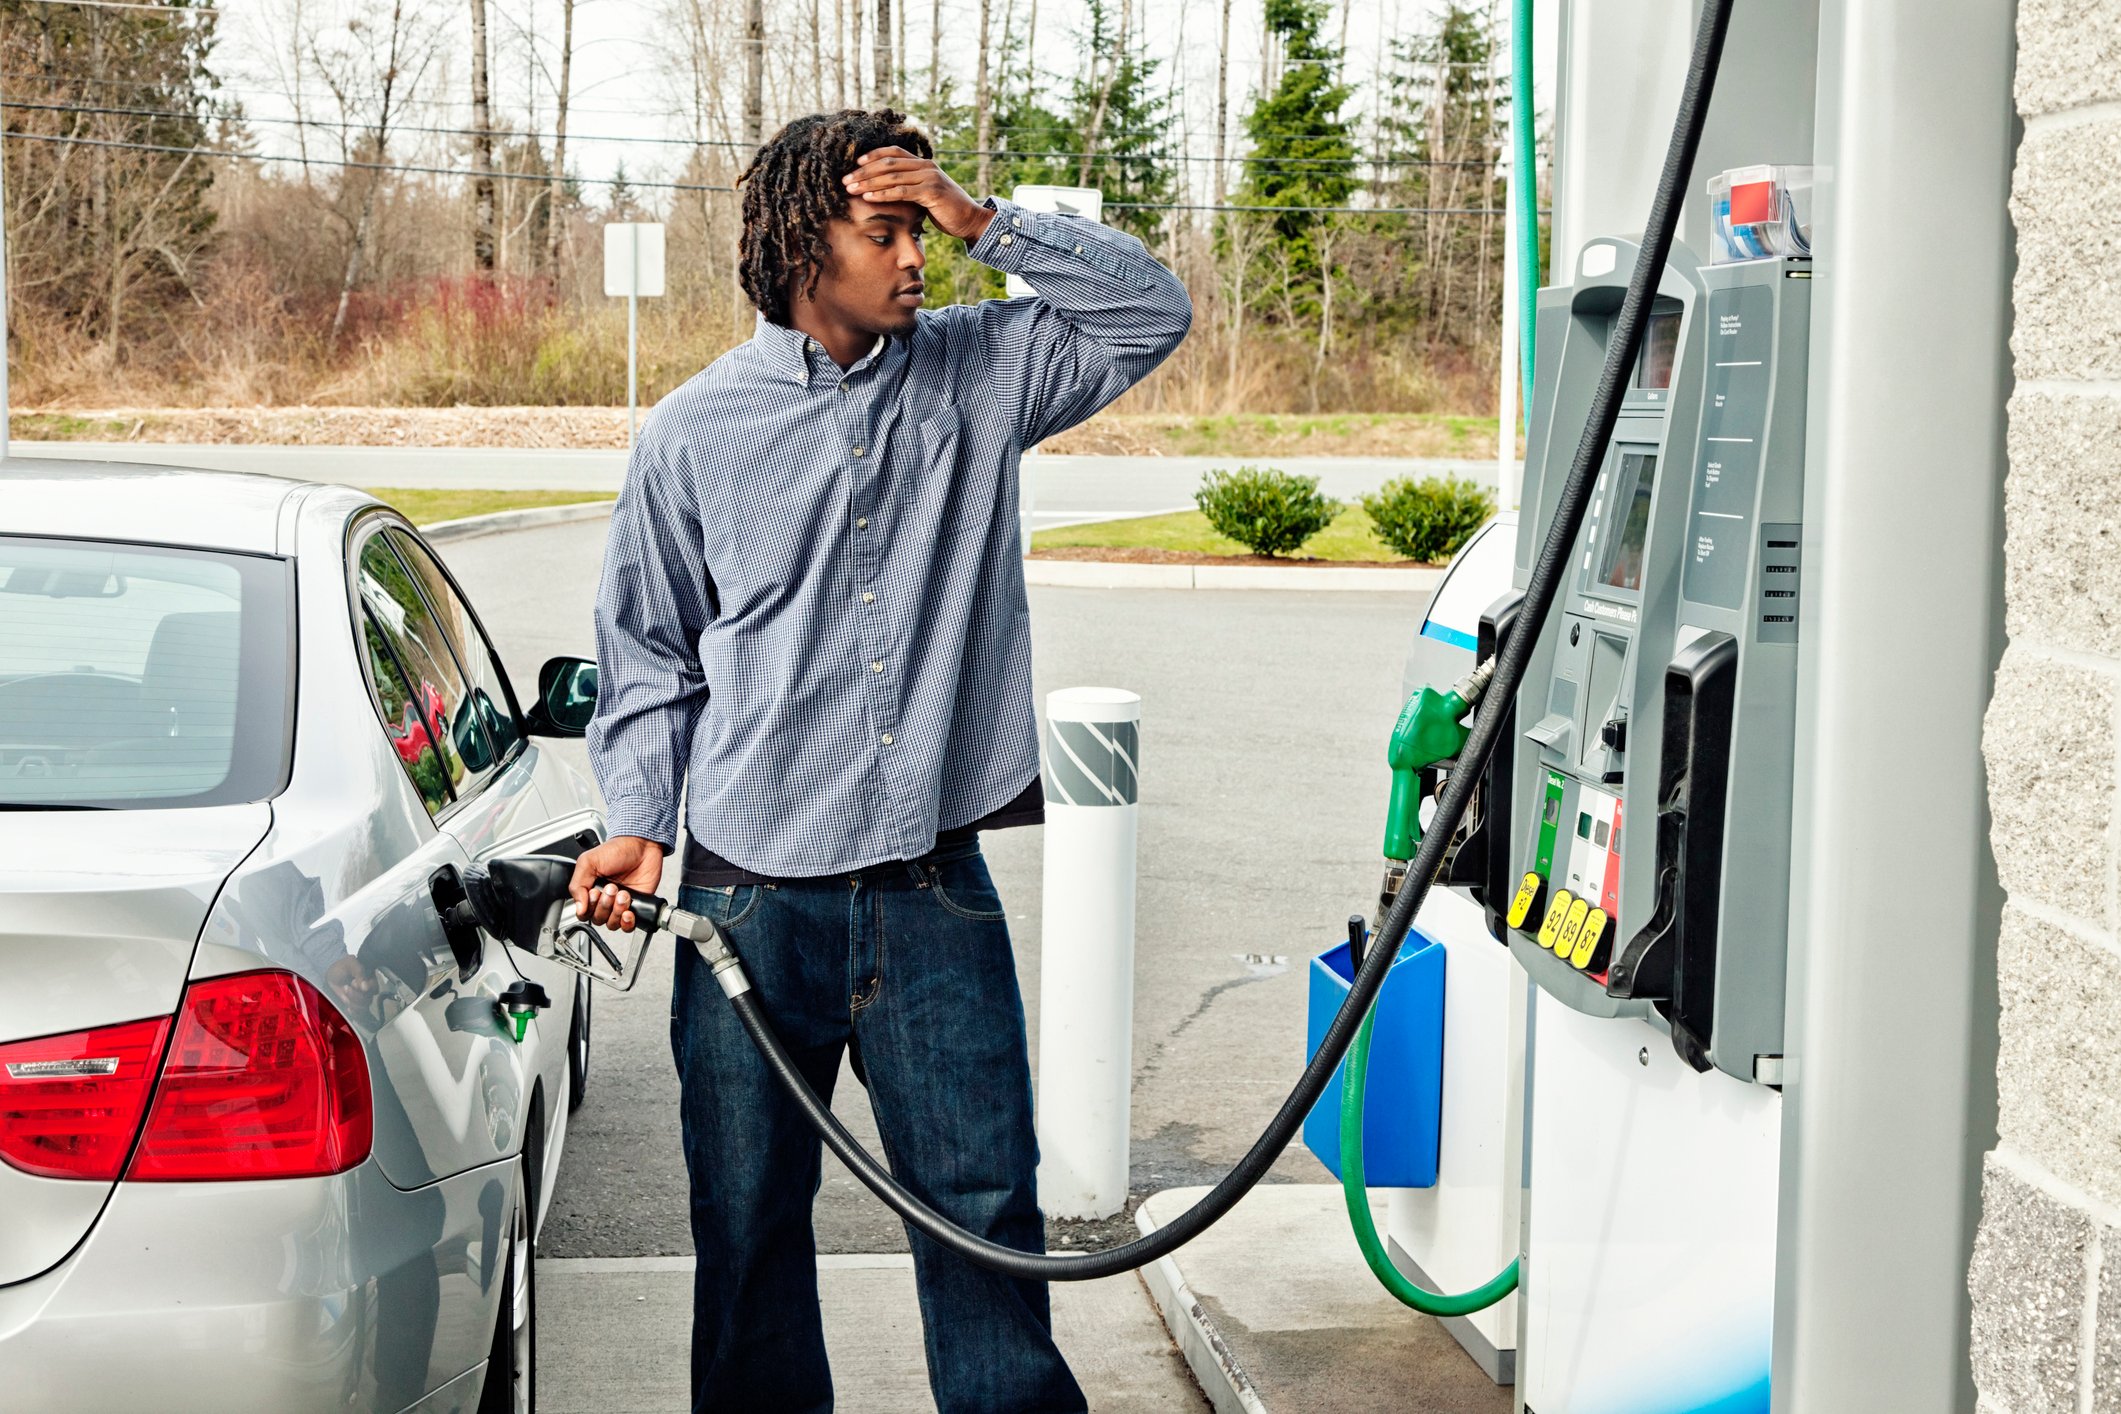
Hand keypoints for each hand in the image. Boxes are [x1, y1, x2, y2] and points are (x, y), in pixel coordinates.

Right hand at [570, 835, 666, 932]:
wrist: (643, 845)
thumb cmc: (617, 850)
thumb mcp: (589, 861)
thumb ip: (577, 884)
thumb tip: (578, 907)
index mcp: (590, 890)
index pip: (583, 912)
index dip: (588, 908)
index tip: (594, 893)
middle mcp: (604, 899)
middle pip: (597, 919)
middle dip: (604, 905)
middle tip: (611, 888)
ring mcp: (620, 904)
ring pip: (611, 923)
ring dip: (616, 911)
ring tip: (623, 894)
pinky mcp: (636, 906)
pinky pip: (628, 926)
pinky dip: (627, 923)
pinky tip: (629, 911)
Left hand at [842, 147, 994, 241]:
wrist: (970, 220)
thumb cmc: (946, 210)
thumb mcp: (926, 194)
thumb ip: (911, 187)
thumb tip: (889, 190)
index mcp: (923, 164)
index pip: (893, 153)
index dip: (873, 156)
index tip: (855, 165)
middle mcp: (926, 166)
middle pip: (888, 163)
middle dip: (864, 171)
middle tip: (845, 180)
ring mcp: (929, 177)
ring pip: (892, 176)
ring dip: (868, 182)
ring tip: (850, 189)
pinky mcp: (931, 192)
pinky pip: (901, 191)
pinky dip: (883, 193)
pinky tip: (868, 197)